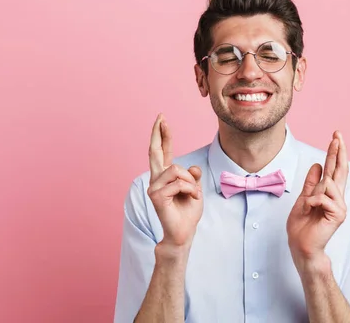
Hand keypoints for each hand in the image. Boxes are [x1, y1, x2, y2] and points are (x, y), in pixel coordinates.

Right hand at [147, 114, 203, 248]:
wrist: (183, 233)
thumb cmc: (188, 213)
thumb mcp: (195, 189)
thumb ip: (193, 176)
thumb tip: (192, 167)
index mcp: (165, 176)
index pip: (163, 152)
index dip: (163, 135)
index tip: (162, 119)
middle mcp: (156, 179)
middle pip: (155, 151)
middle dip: (158, 133)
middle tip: (161, 117)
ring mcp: (154, 187)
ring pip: (177, 170)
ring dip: (191, 182)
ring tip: (193, 194)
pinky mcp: (156, 196)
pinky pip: (179, 183)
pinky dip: (191, 190)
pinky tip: (191, 198)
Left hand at [287, 131, 348, 266]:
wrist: (301, 245)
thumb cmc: (301, 226)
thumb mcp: (303, 198)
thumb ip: (311, 183)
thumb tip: (318, 165)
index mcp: (329, 194)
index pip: (334, 169)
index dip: (335, 153)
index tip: (336, 137)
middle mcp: (338, 198)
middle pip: (340, 170)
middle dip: (338, 151)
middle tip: (337, 135)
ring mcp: (340, 206)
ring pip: (328, 184)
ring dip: (314, 193)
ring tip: (308, 206)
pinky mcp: (338, 214)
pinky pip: (323, 197)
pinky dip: (311, 202)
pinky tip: (309, 211)